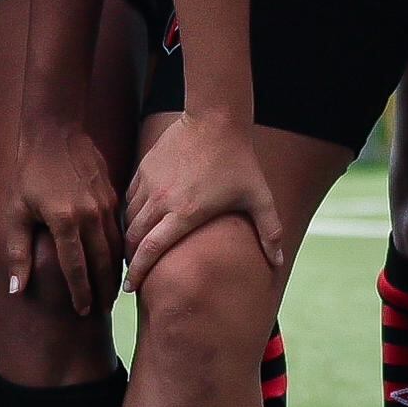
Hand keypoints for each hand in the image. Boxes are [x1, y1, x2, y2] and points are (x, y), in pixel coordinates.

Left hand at [8, 117, 121, 320]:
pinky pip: (119, 230)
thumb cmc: (29, 174)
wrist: (55, 132)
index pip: (76, 268)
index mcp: (65, 221)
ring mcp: (106, 205)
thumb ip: (18, 253)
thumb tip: (16, 290)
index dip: (81, 293)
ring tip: (112, 293)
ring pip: (115, 248)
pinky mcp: (113, 196)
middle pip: (102, 263)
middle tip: (103, 311)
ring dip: (115, 273)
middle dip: (104, 290)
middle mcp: (90, 215)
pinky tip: (116, 263)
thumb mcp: (17, 213)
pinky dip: (119, 251)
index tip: (83, 312)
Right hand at [122, 111, 283, 294]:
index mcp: (185, 213)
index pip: (150, 250)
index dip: (138, 272)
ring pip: (127, 219)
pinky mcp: (144, 168)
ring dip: (128, 237)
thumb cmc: (239, 160)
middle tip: (132, 274)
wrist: (216, 118)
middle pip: (133, 239)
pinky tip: (135, 221)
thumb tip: (279, 262)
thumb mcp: (258, 196)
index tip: (130, 288)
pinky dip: (128, 214)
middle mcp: (162, 201)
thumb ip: (269, 231)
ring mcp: (150, 183)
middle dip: (129, 260)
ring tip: (133, 250)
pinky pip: (128, 198)